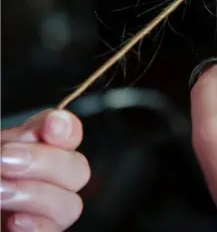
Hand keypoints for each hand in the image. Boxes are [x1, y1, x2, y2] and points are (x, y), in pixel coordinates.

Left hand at [1, 110, 89, 231]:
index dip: (68, 128)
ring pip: (71, 204)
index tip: (52, 125)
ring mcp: (42, 215)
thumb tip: (41, 132)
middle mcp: (41, 182)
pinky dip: (37, 225)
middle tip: (5, 160)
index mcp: (28, 153)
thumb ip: (13, 142)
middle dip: (46, 161)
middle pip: (78, 169)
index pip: (66, 134)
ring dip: (35, 194)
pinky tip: (14, 221)